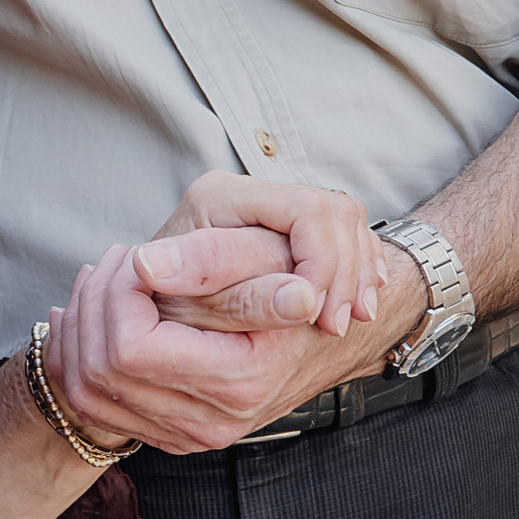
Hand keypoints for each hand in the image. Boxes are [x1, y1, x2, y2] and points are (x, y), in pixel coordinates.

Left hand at [47, 183, 409, 458]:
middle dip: (92, 305)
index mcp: (239, 377)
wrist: (321, 334)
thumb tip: (147, 266)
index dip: (117, 295)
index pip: (130, 348)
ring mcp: (191, 436)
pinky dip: (78, 359)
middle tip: (113, 260)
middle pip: (100, 373)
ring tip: (100, 280)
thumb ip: (211, 259)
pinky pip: (97, 409)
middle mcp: (214, 421)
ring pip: (88, 395)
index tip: (133, 255)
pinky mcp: (173, 435)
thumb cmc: (293, 278)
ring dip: (79, 331)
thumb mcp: (265, 251)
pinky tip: (85, 318)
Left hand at [140, 172, 389, 340]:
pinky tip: (358, 304)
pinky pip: (348, 234)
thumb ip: (241, 297)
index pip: (304, 209)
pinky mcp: (291, 228)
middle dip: (344, 272)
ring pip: (346, 220)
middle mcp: (248, 193)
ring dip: (357, 273)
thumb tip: (299, 298)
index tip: (317, 313)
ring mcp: (274, 207)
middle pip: (332, 211)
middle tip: (335, 326)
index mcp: (219, 196)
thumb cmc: (165, 308)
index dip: (322, 262)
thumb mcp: (191, 306)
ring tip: (347, 321)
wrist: (158, 309)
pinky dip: (359, 269)